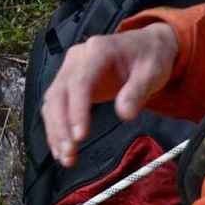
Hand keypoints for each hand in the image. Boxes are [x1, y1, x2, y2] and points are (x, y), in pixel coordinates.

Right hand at [40, 22, 178, 166]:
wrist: (145, 46)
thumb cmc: (149, 58)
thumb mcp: (152, 72)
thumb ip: (138, 92)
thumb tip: (125, 115)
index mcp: (98, 51)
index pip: (80, 82)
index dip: (77, 109)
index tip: (80, 136)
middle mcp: (77, 59)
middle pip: (58, 93)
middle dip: (61, 126)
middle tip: (69, 153)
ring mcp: (69, 71)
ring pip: (52, 102)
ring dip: (55, 131)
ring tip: (66, 158)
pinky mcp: (68, 85)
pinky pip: (54, 107)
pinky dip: (55, 129)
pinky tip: (61, 149)